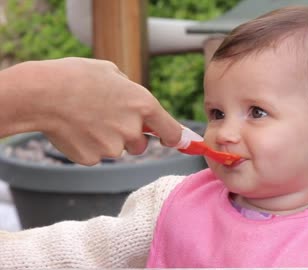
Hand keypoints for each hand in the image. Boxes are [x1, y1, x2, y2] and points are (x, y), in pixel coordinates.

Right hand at [14, 57, 181, 164]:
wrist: (42, 94)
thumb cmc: (76, 76)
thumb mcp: (111, 72)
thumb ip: (130, 90)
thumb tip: (135, 100)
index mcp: (143, 105)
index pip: (172, 131)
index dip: (174, 137)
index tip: (174, 141)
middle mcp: (133, 129)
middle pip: (140, 144)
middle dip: (128, 135)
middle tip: (106, 118)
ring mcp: (113, 147)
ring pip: (117, 149)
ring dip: (107, 140)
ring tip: (86, 119)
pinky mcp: (93, 158)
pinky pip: (96, 155)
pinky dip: (89, 146)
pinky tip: (76, 129)